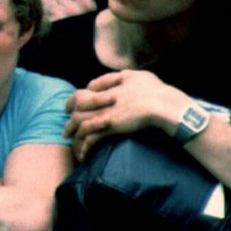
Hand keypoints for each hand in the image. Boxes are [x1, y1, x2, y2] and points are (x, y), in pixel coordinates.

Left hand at [63, 69, 190, 162]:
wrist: (163, 105)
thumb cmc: (155, 90)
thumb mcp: (135, 75)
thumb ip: (122, 77)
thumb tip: (114, 78)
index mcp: (109, 86)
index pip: (87, 90)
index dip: (79, 98)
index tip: (75, 104)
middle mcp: (103, 98)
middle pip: (78, 104)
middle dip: (69, 113)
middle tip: (67, 124)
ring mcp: (105, 112)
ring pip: (80, 121)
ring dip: (73, 132)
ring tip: (70, 140)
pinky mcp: (110, 126)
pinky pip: (90, 137)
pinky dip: (84, 146)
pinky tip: (83, 154)